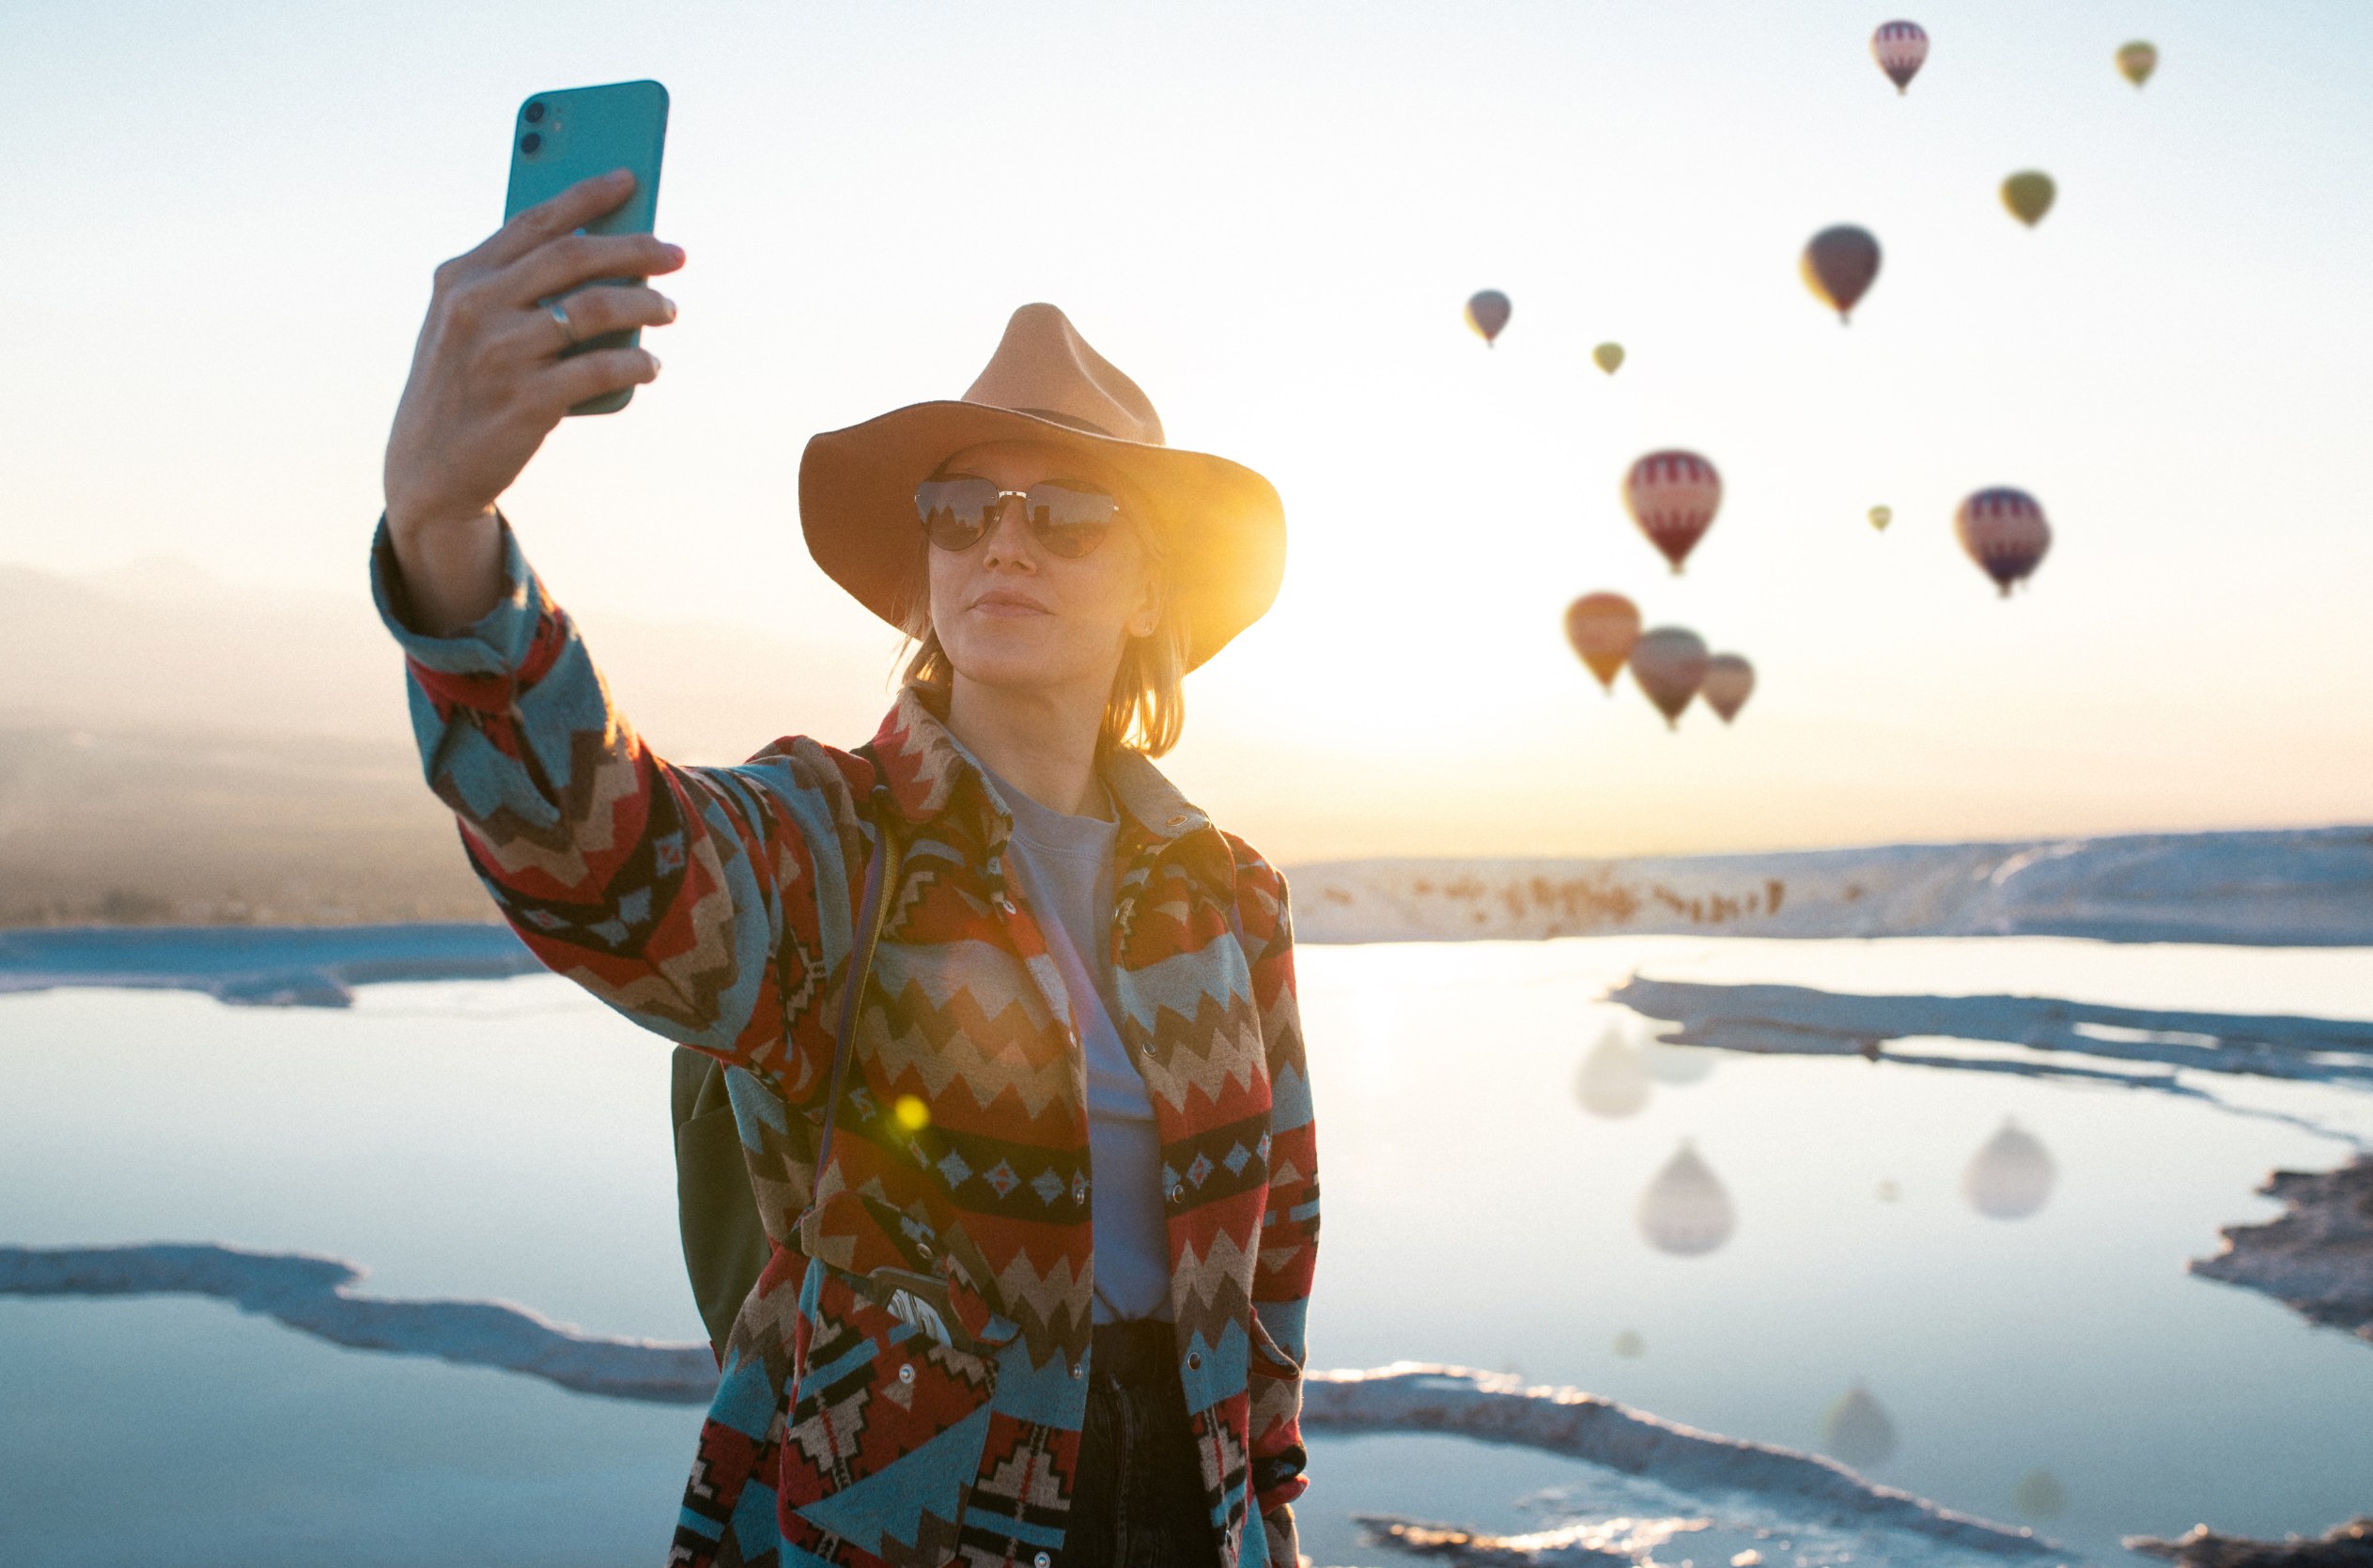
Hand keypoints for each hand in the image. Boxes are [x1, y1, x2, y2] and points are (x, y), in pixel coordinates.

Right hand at [382, 169, 683, 587]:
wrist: (429, 469)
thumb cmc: (463, 386)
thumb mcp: (465, 325)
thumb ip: (510, 285)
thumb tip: (598, 249)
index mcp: (460, 278)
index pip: (534, 222)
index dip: (586, 195)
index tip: (630, 178)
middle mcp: (476, 307)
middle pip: (573, 257)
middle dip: (635, 248)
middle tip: (675, 253)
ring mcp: (501, 354)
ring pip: (596, 309)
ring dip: (646, 305)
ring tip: (670, 310)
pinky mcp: (527, 401)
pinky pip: (602, 369)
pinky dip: (638, 364)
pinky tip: (652, 366)